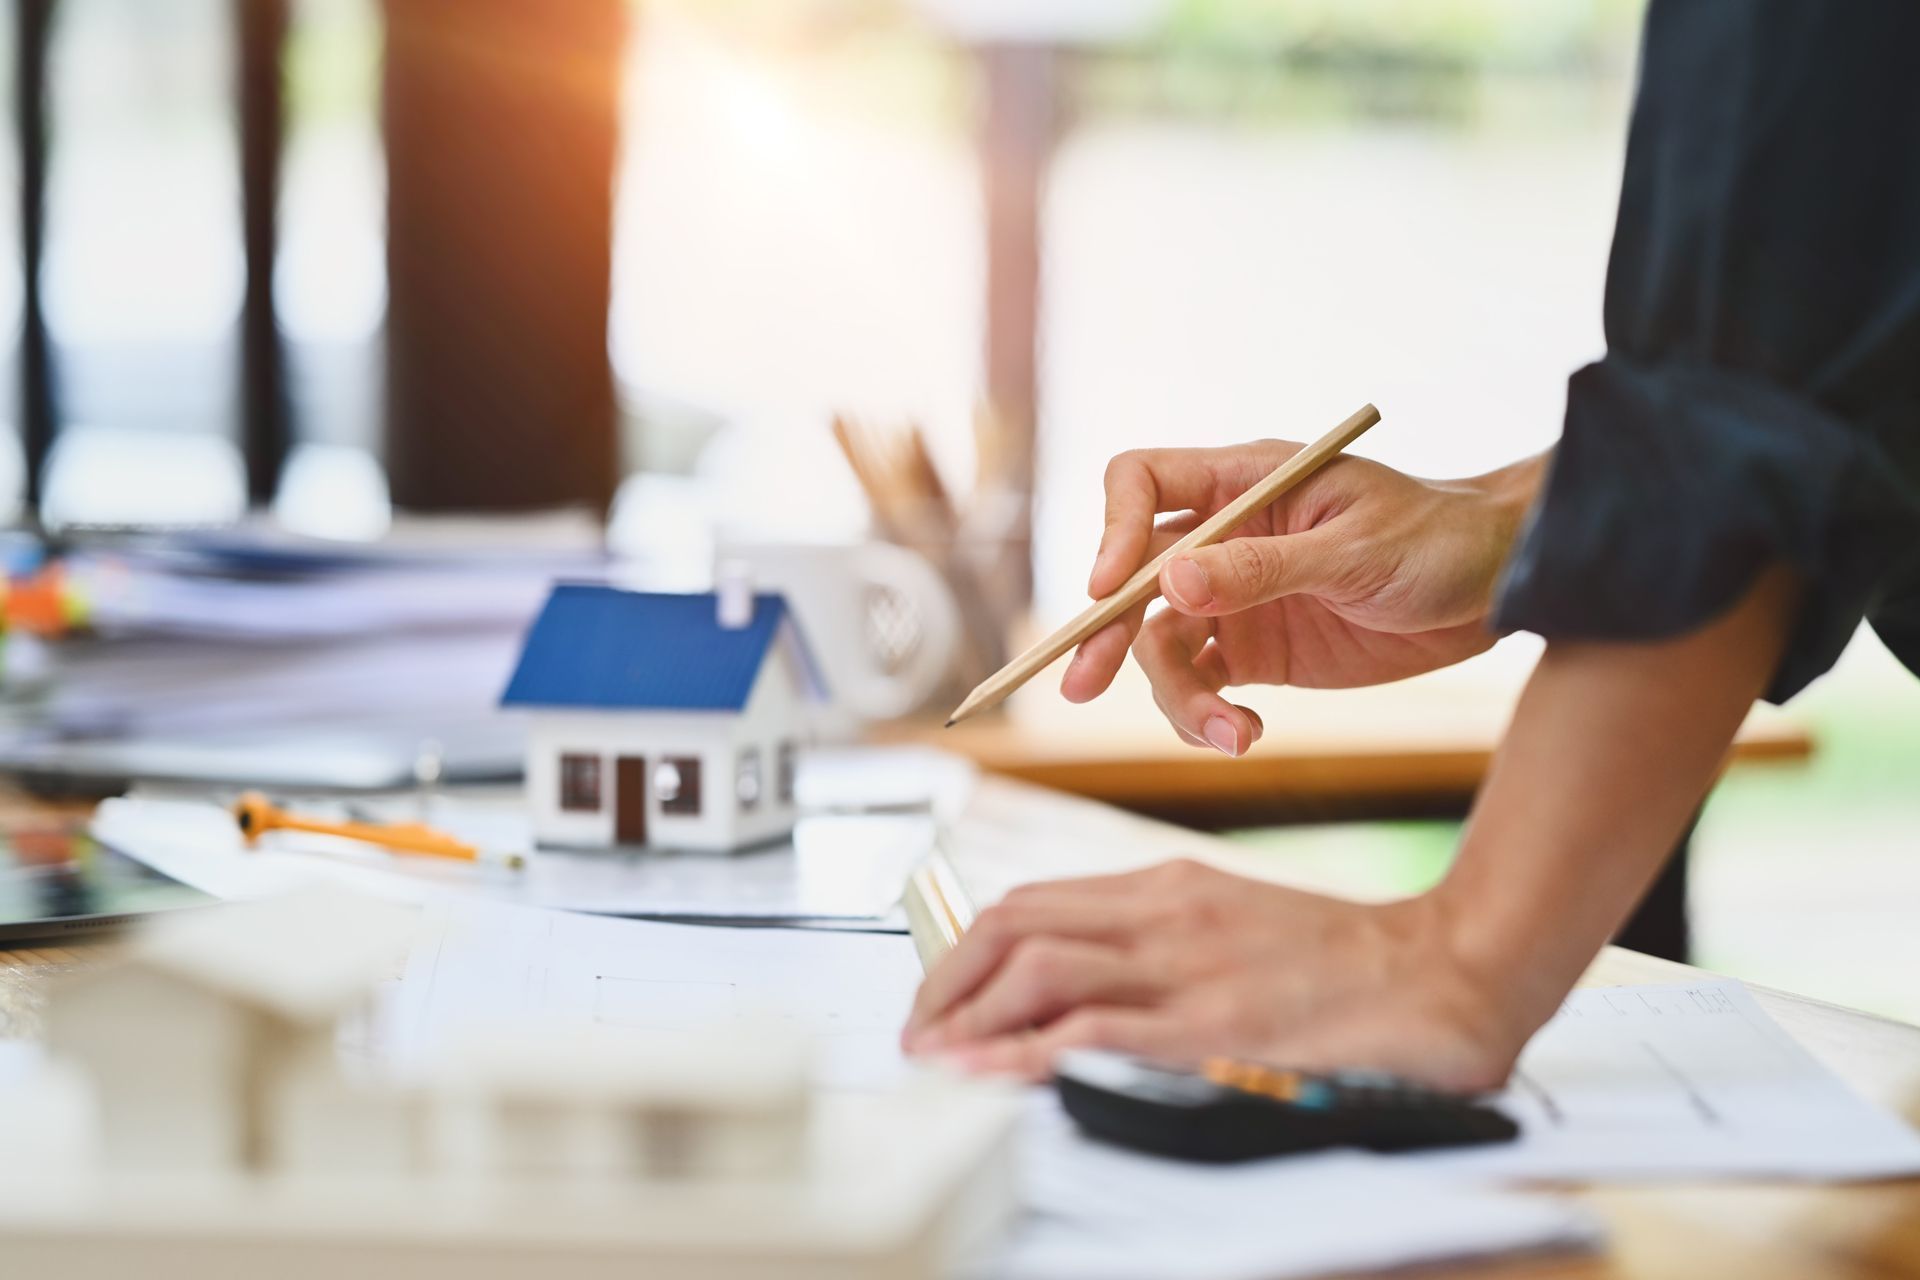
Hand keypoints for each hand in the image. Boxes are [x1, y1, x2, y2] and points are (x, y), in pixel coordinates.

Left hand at [902, 859, 1522, 1091]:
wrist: (1438, 969)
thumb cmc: (1339, 959)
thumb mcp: (1231, 927)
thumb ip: (1158, 945)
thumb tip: (1078, 992)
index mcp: (1167, 883)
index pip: (1033, 903)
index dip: (965, 950)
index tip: (938, 997)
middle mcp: (1165, 910)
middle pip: (1015, 924)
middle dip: (946, 980)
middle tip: (919, 1033)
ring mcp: (1188, 962)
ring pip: (1041, 965)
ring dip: (971, 1015)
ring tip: (938, 1060)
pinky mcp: (1217, 1018)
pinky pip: (1098, 1026)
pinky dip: (1031, 1049)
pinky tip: (995, 1074)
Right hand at [1063, 443, 1543, 754]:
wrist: (1497, 591)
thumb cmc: (1438, 542)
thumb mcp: (1357, 552)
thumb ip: (1264, 568)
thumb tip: (1171, 585)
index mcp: (1247, 483)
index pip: (1143, 483)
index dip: (1114, 531)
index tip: (1112, 590)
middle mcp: (1227, 537)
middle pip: (1134, 577)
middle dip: (1106, 632)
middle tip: (1080, 686)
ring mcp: (1237, 598)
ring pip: (1162, 644)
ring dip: (1175, 695)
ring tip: (1227, 736)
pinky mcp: (1257, 653)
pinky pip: (1202, 686)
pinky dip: (1206, 718)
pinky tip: (1243, 737)